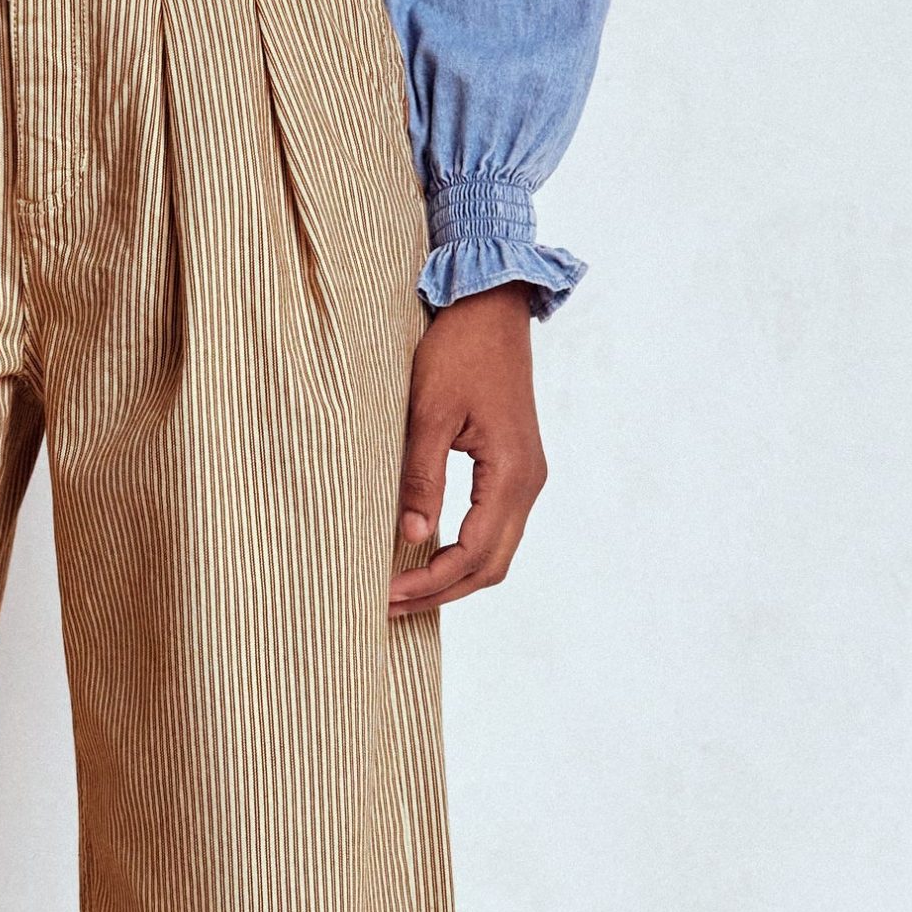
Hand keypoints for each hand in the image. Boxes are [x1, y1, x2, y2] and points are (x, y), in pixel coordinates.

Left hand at [389, 284, 548, 613]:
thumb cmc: (458, 350)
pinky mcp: (514, 468)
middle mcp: (528, 483)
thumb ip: (422, 477)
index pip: (471, 554)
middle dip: (438, 592)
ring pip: (494, 553)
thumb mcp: (429, 413)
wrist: (491, 306)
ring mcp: (526, 477)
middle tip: (386, 605)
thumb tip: (412, 536)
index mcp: (512, 474)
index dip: (427, 582)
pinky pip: (493, 529)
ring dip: (451, 577)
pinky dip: (462, 553)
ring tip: (401, 589)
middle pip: (489, 567)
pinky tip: (425, 555)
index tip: (383, 593)